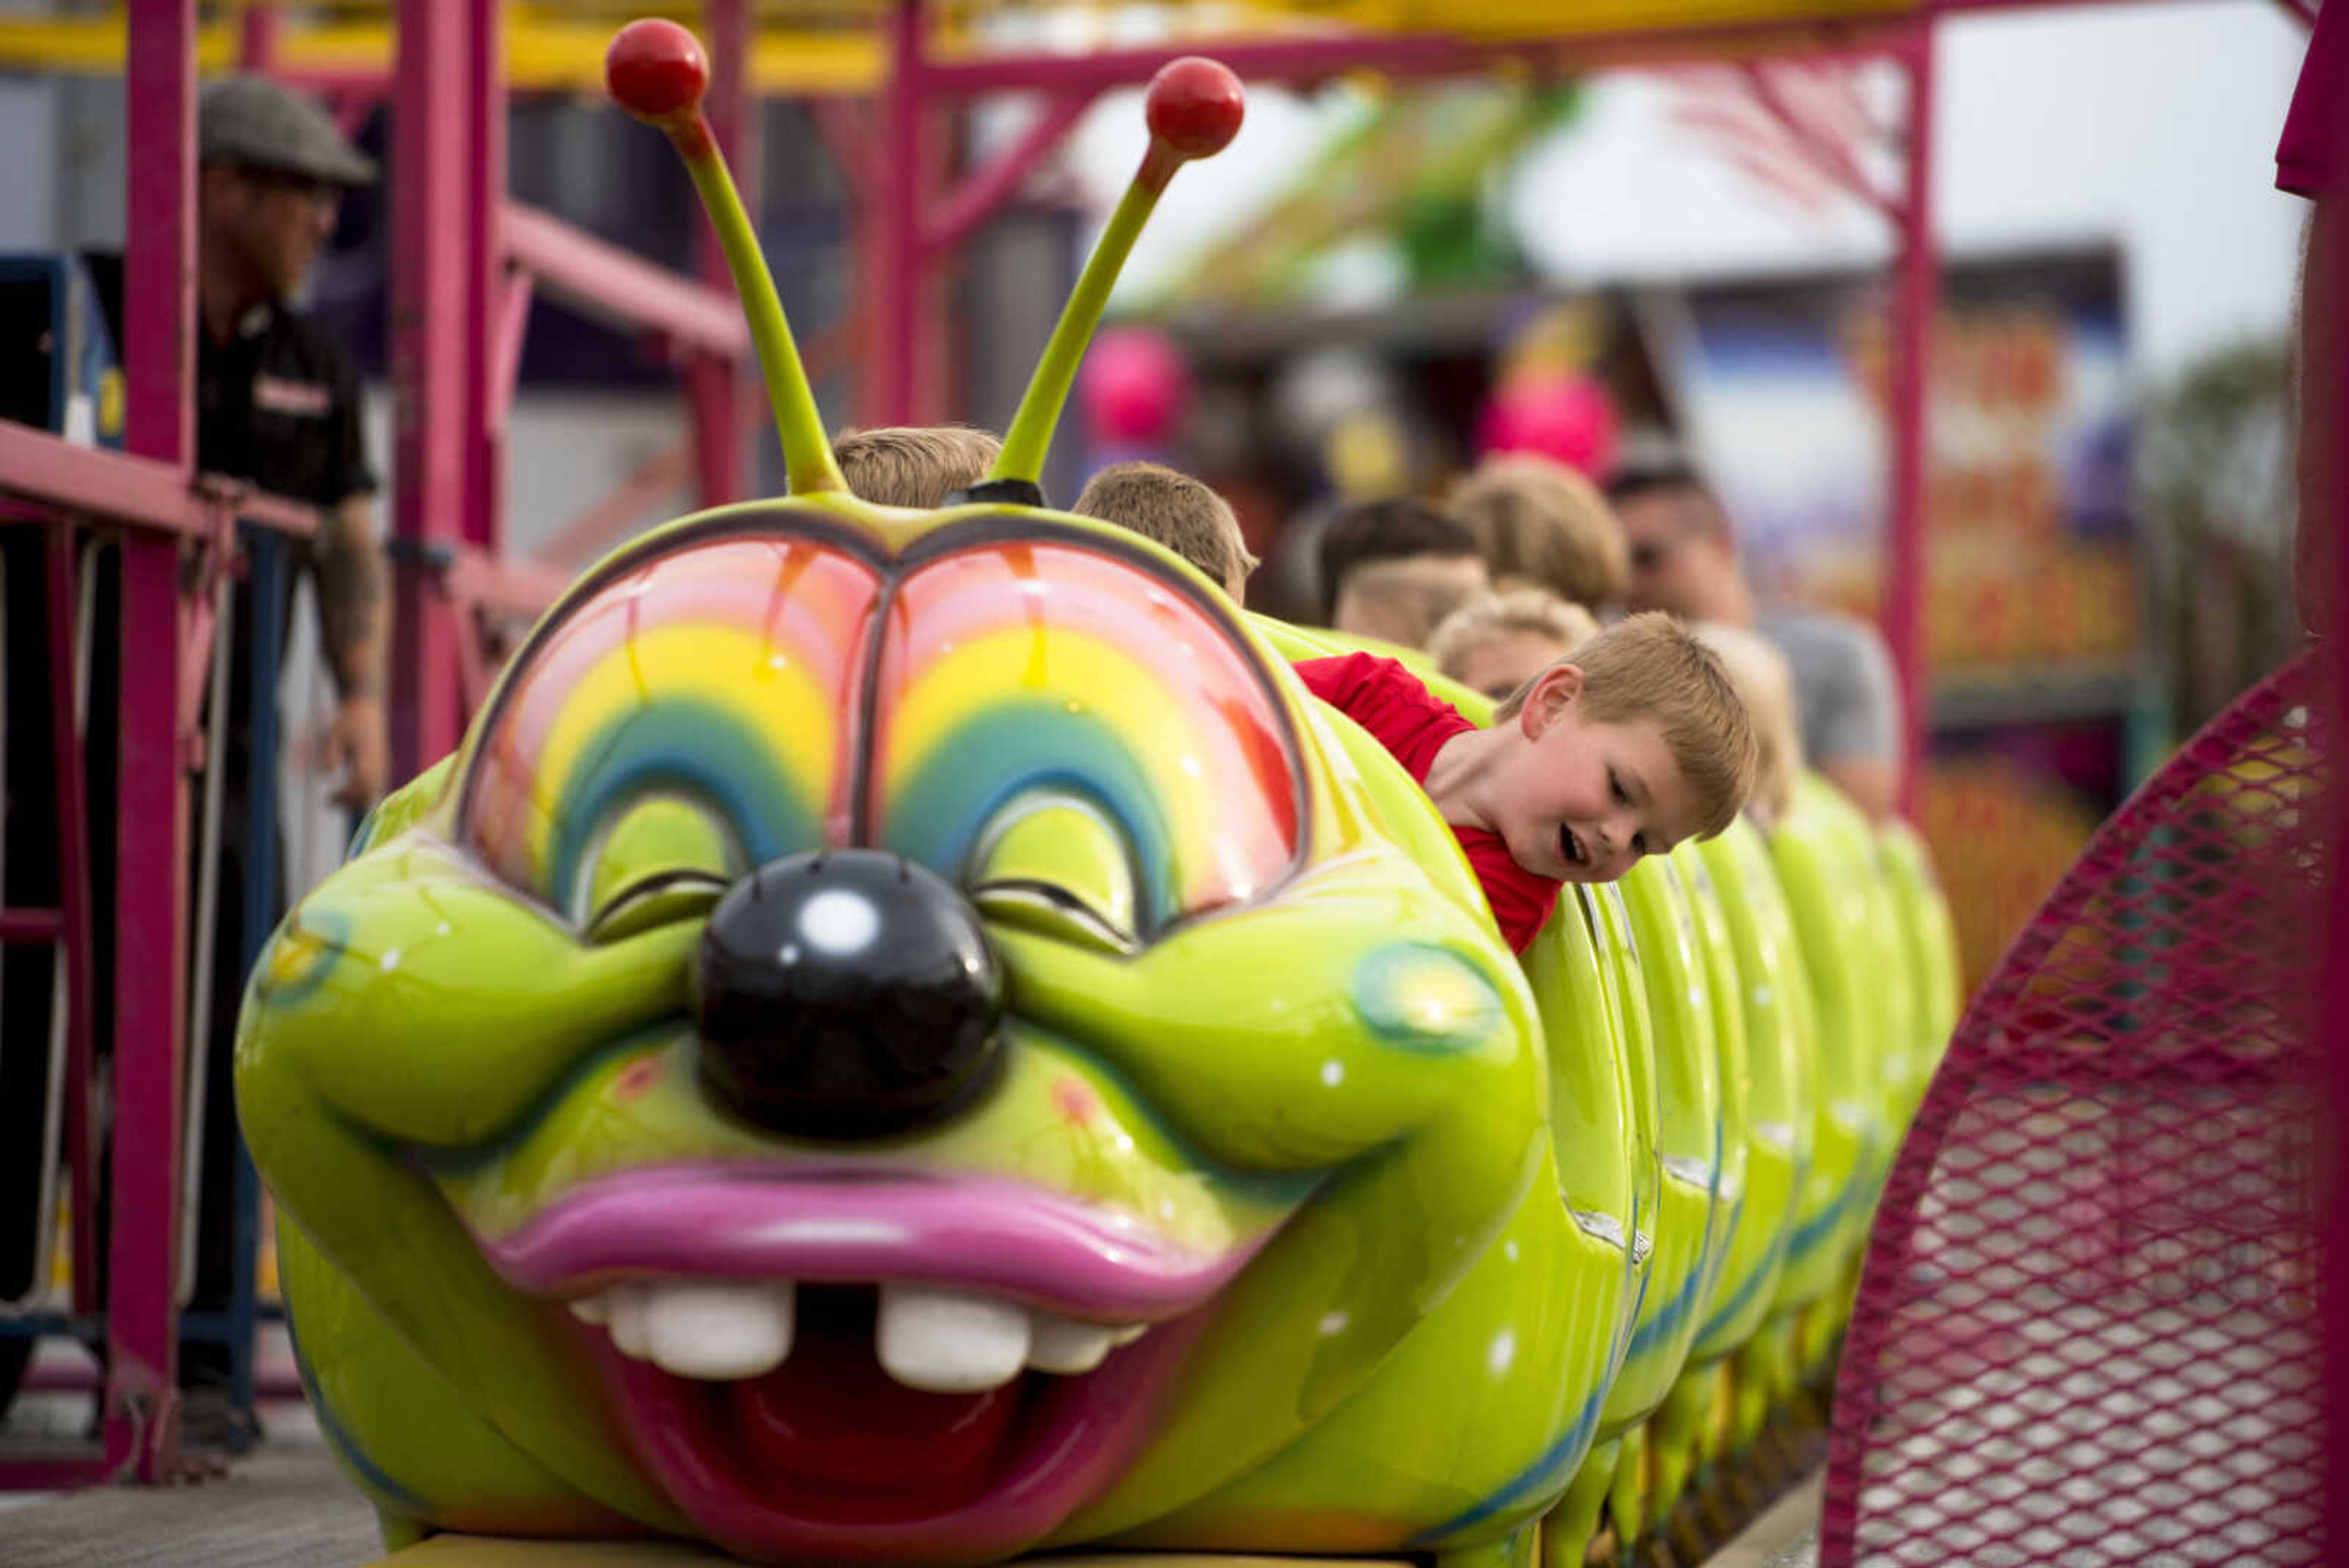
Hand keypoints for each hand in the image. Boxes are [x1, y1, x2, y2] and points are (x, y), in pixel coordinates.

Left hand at [319, 693, 387, 810]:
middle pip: (369, 793)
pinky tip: (347, 789)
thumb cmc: (349, 718)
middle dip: (350, 802)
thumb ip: (330, 753)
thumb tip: (325, 773)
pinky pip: (376, 785)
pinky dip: (363, 791)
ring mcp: (383, 764)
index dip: (345, 796)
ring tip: (337, 798)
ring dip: (357, 798)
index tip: (328, 798)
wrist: (367, 705)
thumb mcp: (334, 734)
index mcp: (368, 757)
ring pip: (374, 790)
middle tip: (329, 801)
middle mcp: (380, 763)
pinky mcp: (382, 763)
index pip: (361, 786)